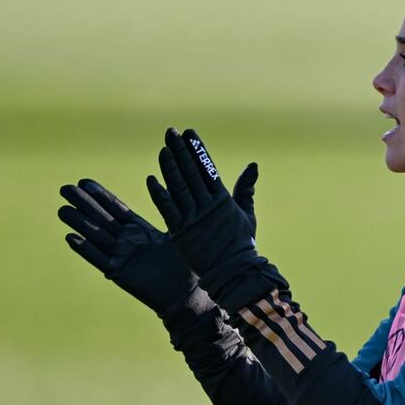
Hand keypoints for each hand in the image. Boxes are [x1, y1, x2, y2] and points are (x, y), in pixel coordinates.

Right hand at [58, 178, 198, 316]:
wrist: (187, 292)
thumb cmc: (186, 263)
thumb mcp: (176, 232)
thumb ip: (168, 210)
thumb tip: (168, 184)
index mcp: (139, 229)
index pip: (116, 208)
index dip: (100, 195)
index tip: (84, 181)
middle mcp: (127, 241)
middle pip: (101, 218)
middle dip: (83, 203)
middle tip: (65, 188)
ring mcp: (121, 256)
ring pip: (95, 236)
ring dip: (78, 223)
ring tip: (62, 209)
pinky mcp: (119, 273)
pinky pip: (98, 259)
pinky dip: (84, 249)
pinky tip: (70, 237)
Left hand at [146, 128, 286, 310]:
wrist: (233, 271)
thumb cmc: (241, 243)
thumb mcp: (246, 214)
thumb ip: (246, 189)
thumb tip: (253, 165)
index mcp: (223, 199)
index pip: (207, 168)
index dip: (197, 149)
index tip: (189, 133)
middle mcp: (207, 206)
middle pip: (190, 172)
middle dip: (180, 150)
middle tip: (171, 132)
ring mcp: (193, 218)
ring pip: (177, 187)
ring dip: (169, 167)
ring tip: (163, 150)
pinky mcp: (180, 232)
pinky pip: (167, 209)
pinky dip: (159, 194)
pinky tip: (152, 179)